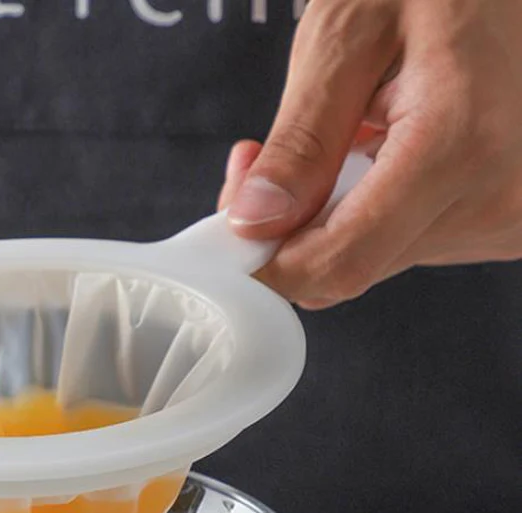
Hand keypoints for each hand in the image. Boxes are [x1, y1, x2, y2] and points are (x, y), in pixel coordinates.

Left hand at [218, 0, 521, 309]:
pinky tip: (384, 148)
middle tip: (260, 163)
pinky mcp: (508, 221)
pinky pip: (409, 241)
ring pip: (375, 259)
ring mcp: (510, 217)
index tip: (228, 237)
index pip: (339, 264)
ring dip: (331, 215)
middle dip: (289, 230)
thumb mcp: (350, 34)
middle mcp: (498, 198)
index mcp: (461, 147)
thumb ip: (300, 140)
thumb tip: (254, 222)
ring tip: (343, 133)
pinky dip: (375, 209)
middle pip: (351, 267)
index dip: (268, 263)